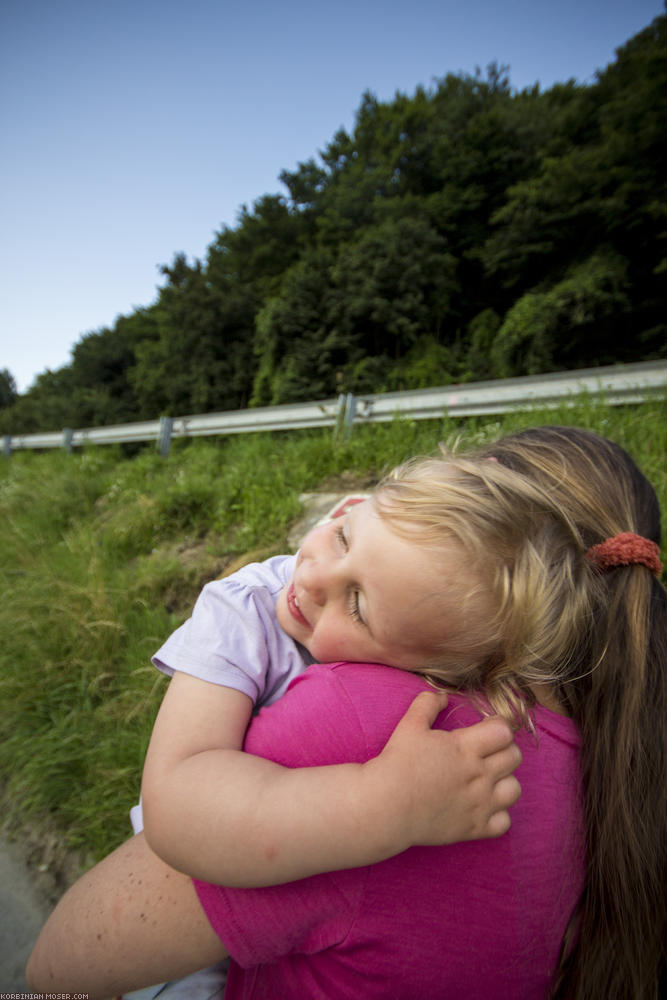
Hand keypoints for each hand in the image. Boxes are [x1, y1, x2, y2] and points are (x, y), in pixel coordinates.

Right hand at [372, 690, 521, 846]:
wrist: (386, 805)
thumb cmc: (397, 764)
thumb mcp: (410, 725)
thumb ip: (428, 704)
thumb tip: (442, 696)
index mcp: (465, 748)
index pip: (504, 731)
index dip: (498, 726)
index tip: (486, 728)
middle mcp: (478, 775)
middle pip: (514, 757)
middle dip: (504, 750)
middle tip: (486, 752)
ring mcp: (479, 804)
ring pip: (514, 789)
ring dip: (504, 782)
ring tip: (487, 780)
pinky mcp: (474, 829)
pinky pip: (504, 822)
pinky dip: (497, 815)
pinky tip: (481, 807)